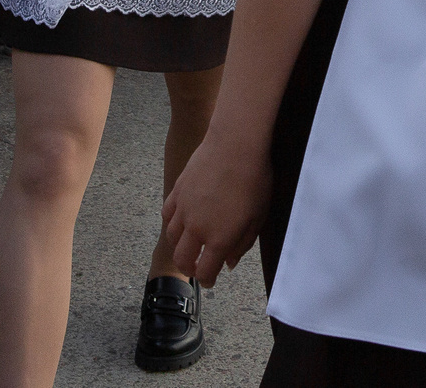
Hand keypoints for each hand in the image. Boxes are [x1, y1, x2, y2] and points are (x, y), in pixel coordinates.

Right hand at [160, 131, 272, 289]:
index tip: (211, 279)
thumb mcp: (258, 216)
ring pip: (171, 238)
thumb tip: (229, 262)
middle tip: (196, 268)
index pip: (205, 272)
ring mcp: (184, 209)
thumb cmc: (254, 179)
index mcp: (219, 238)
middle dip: (189, 269)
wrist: (235, 145)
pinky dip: (171, 224)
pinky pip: (167, 215)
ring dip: (179, 247)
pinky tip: (179, 222)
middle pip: (182, 259)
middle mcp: (197, 228)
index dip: (208, 280)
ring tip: (188, 245)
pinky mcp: (177, 191)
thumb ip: (243, 243)